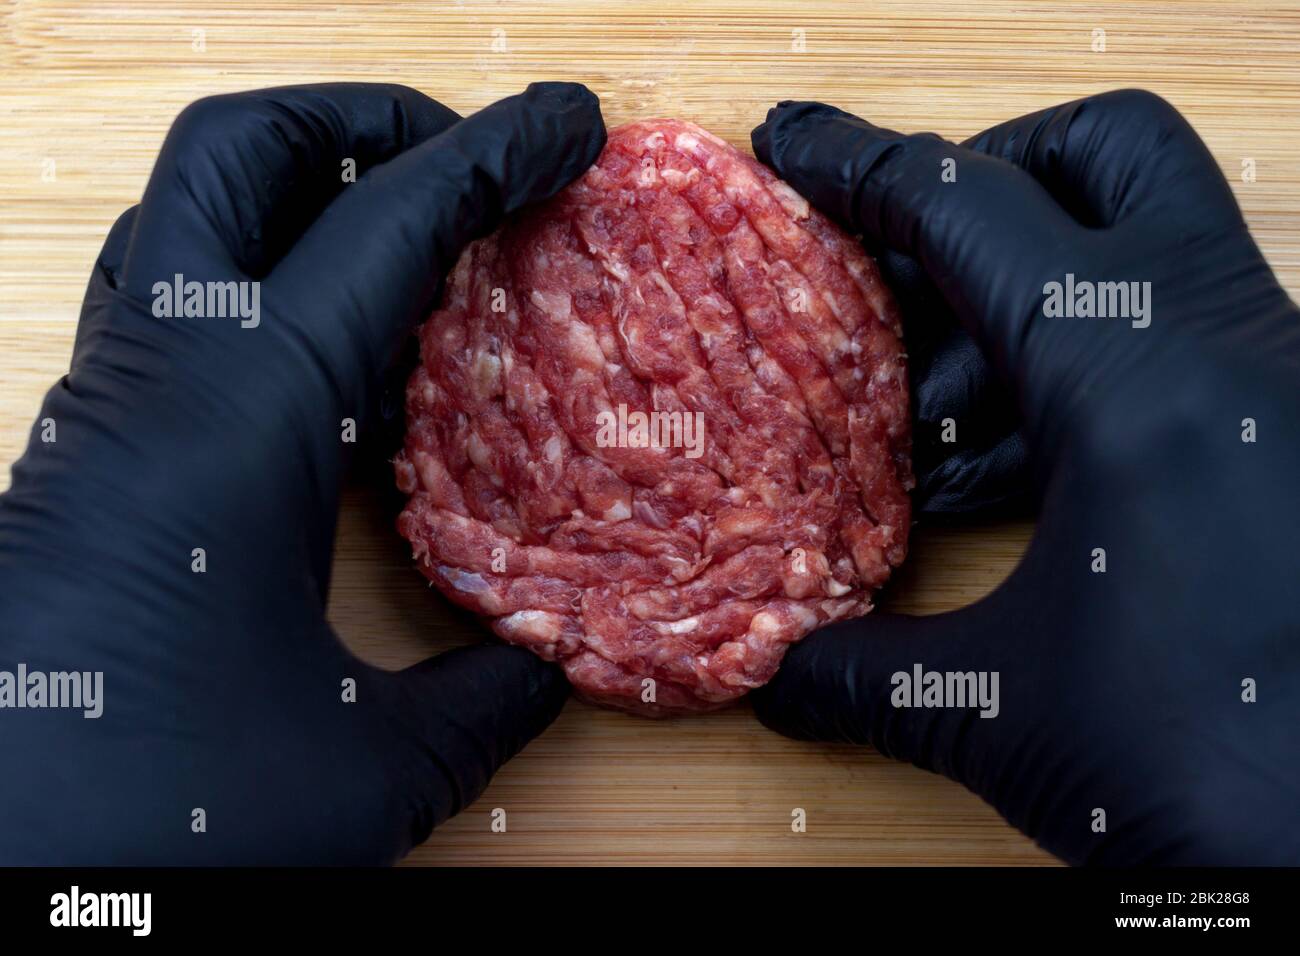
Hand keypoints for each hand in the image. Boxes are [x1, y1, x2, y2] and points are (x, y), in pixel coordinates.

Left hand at [0, 82, 605, 862]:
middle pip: (236, 155)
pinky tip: (353, 374)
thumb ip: (483, 703)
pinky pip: (189, 312)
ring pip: (195, 227)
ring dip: (310, 200)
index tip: (569, 124)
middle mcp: (161, 380)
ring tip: (423, 249)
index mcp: (241, 418)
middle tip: (466, 165)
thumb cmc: (153, 815)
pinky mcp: (98, 453)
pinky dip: (278, 290)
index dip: (492, 159)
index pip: (384, 225)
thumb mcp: (361, 775)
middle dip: (361, 122)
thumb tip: (556, 662)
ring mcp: (115, 408)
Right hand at [750, 90, 1299, 864]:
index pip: (971, 213)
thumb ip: (865, 674)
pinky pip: (1182, 346)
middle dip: (990, 181)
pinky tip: (1023, 481)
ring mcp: (1282, 385)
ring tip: (943, 432)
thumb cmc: (1205, 770)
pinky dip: (1086, 376)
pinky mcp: (1295, 437)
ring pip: (1149, 254)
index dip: (864, 170)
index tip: (796, 147)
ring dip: (1025, 313)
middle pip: (1108, 158)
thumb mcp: (1003, 710)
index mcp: (1139, 382)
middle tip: (910, 265)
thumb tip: (771, 671)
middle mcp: (1233, 348)